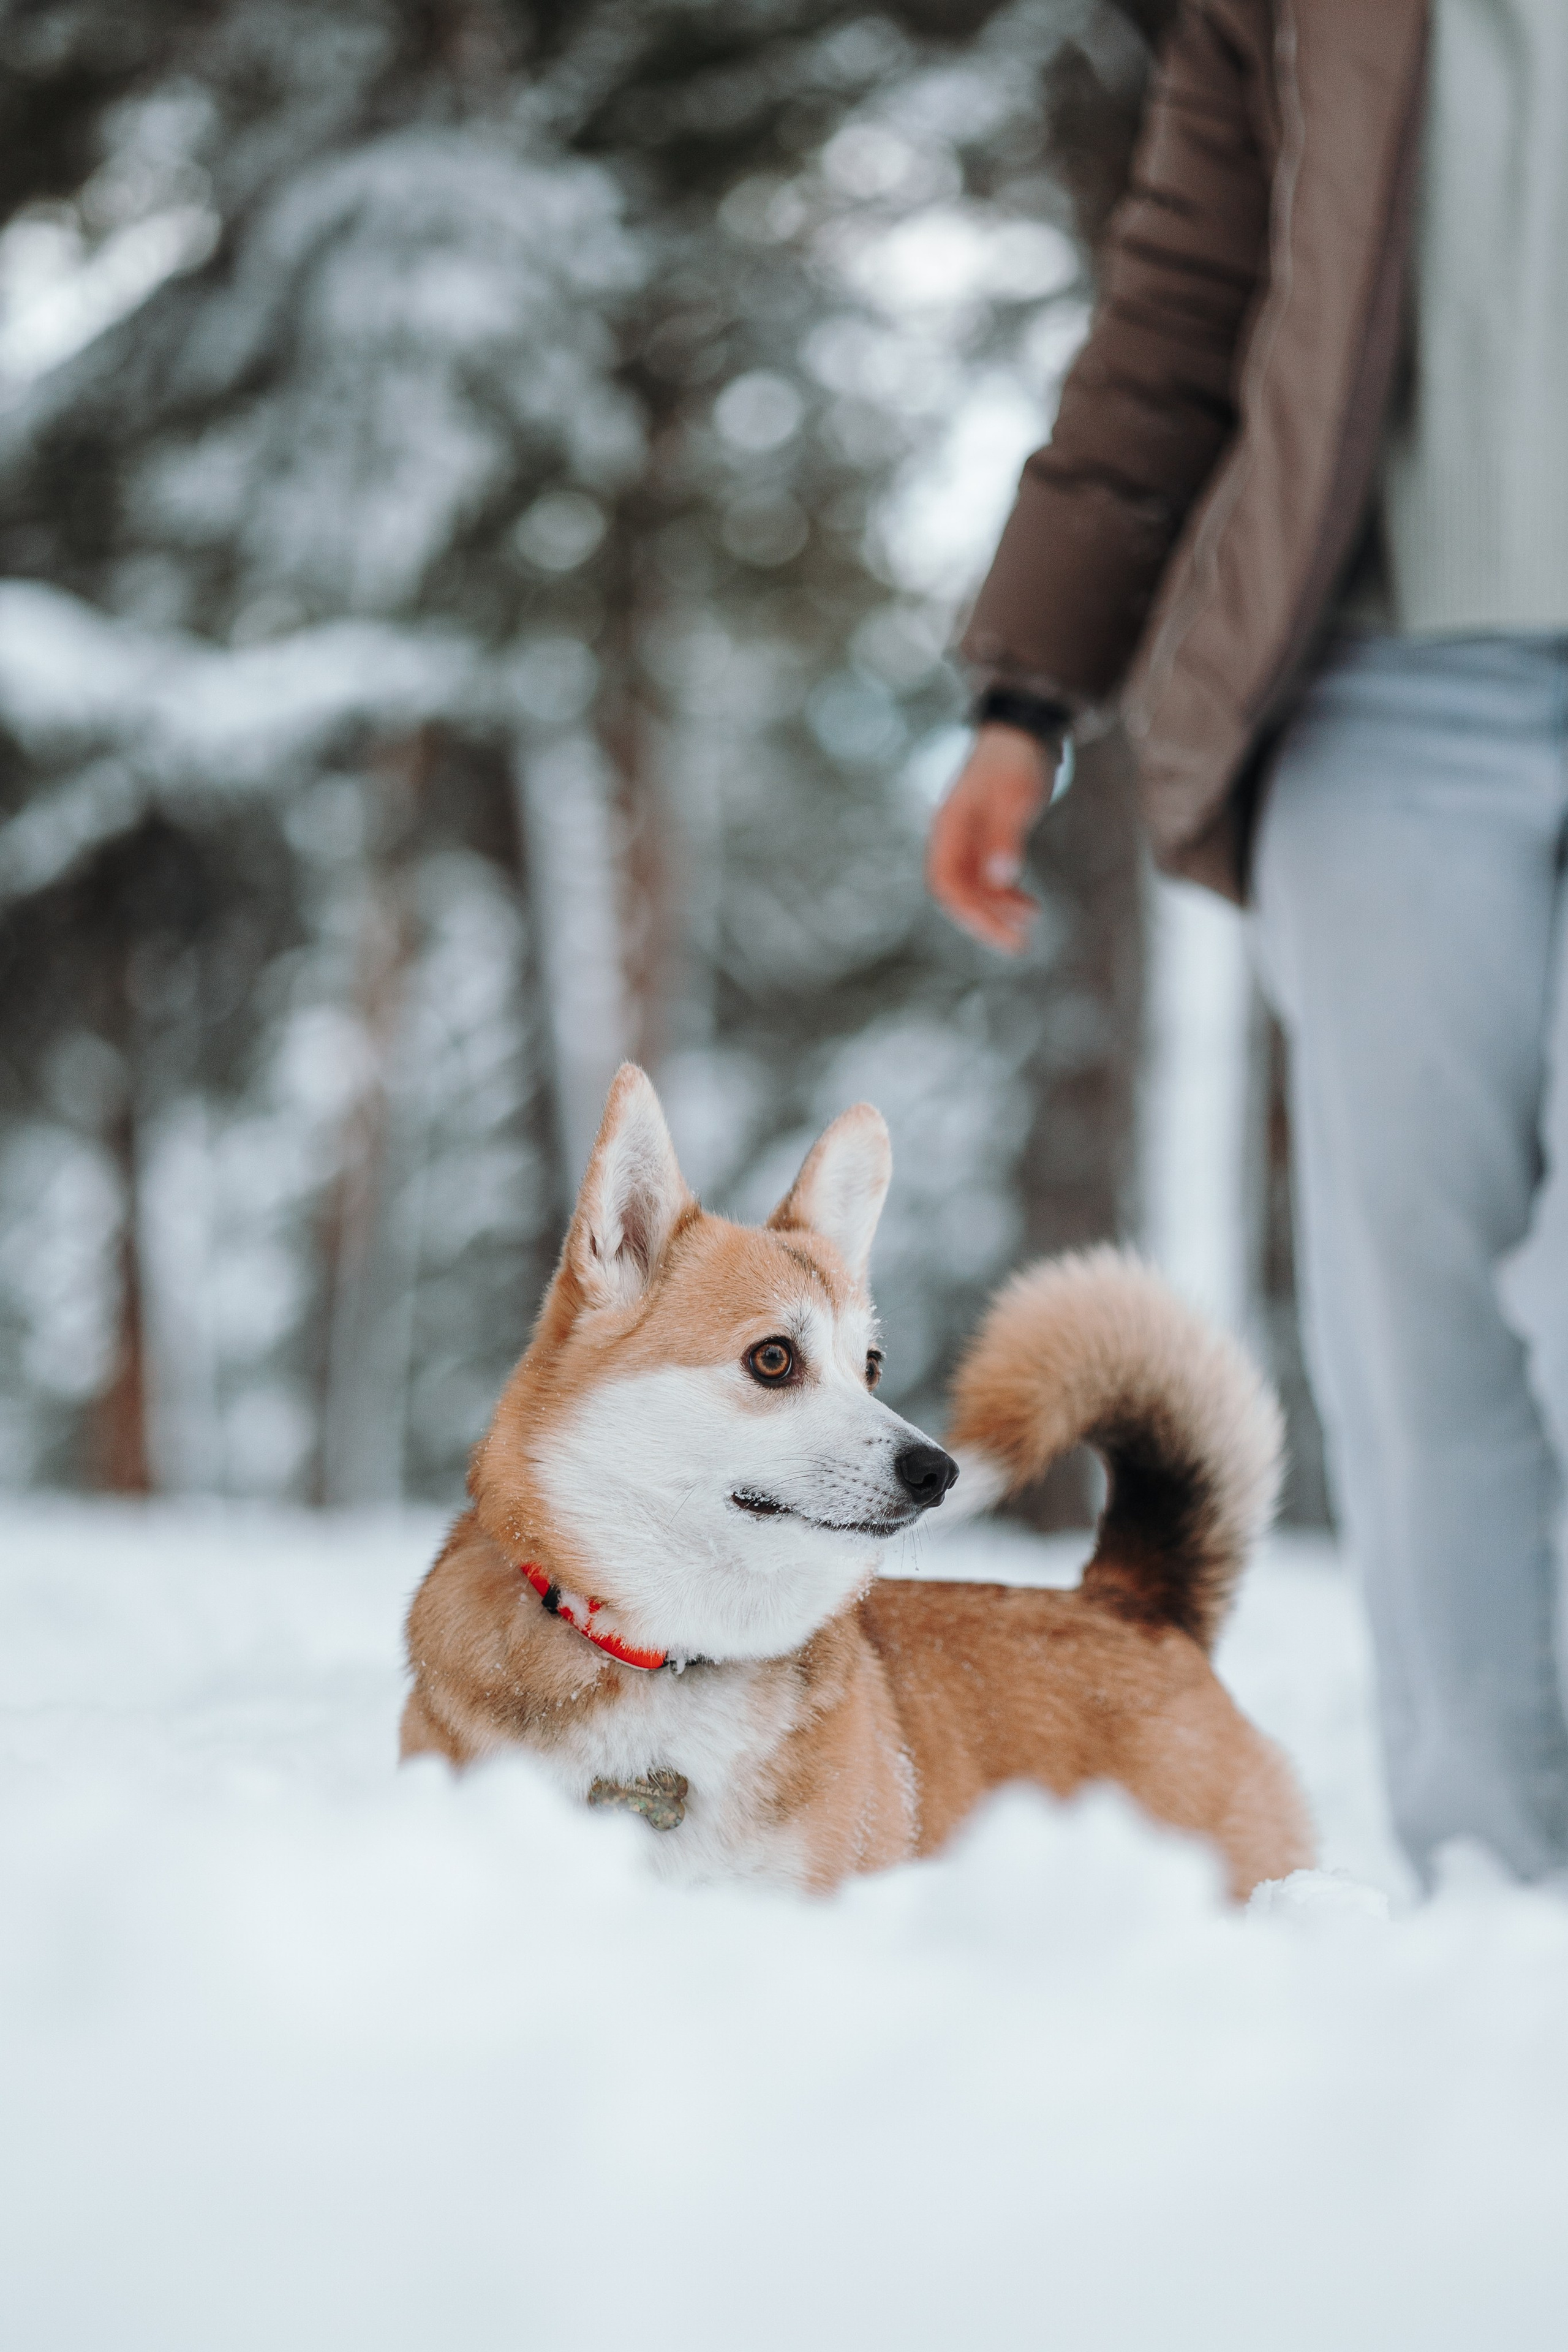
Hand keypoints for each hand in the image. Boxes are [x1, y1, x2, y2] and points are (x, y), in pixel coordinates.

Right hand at [926, 724, 1055, 953]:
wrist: (1024, 730)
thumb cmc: (1017, 760)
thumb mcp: (1015, 797)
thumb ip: (1005, 837)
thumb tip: (999, 880)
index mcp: (949, 828)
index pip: (946, 883)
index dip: (970, 913)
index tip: (1001, 933)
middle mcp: (952, 838)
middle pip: (957, 893)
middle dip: (984, 921)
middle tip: (1017, 945)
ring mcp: (967, 840)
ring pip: (973, 888)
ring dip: (998, 910)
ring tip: (1031, 923)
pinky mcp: (985, 840)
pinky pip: (988, 878)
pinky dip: (1006, 895)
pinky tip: (1029, 906)